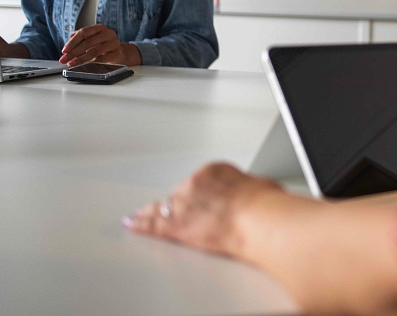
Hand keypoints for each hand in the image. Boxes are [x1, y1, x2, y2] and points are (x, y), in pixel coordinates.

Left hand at [60, 24, 140, 66]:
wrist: (119, 52)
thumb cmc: (102, 45)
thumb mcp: (90, 39)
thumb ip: (79, 39)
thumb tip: (67, 46)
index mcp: (100, 28)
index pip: (84, 32)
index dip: (72, 42)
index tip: (64, 51)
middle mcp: (108, 33)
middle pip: (88, 42)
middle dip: (74, 52)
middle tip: (64, 59)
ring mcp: (114, 43)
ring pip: (95, 51)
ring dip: (81, 59)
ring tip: (72, 64)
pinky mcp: (117, 53)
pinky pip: (103, 59)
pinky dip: (92, 62)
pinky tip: (85, 65)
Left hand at [125, 162, 285, 257]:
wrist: (257, 219)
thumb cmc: (264, 204)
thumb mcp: (260, 187)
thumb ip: (246, 191)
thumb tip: (252, 194)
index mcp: (215, 170)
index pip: (199, 182)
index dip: (200, 195)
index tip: (201, 202)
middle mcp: (195, 184)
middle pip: (180, 194)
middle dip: (181, 205)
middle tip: (186, 215)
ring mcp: (182, 204)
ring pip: (162, 208)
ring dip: (150, 212)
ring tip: (138, 215)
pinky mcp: (175, 225)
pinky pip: (153, 224)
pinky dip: (141, 225)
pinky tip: (133, 224)